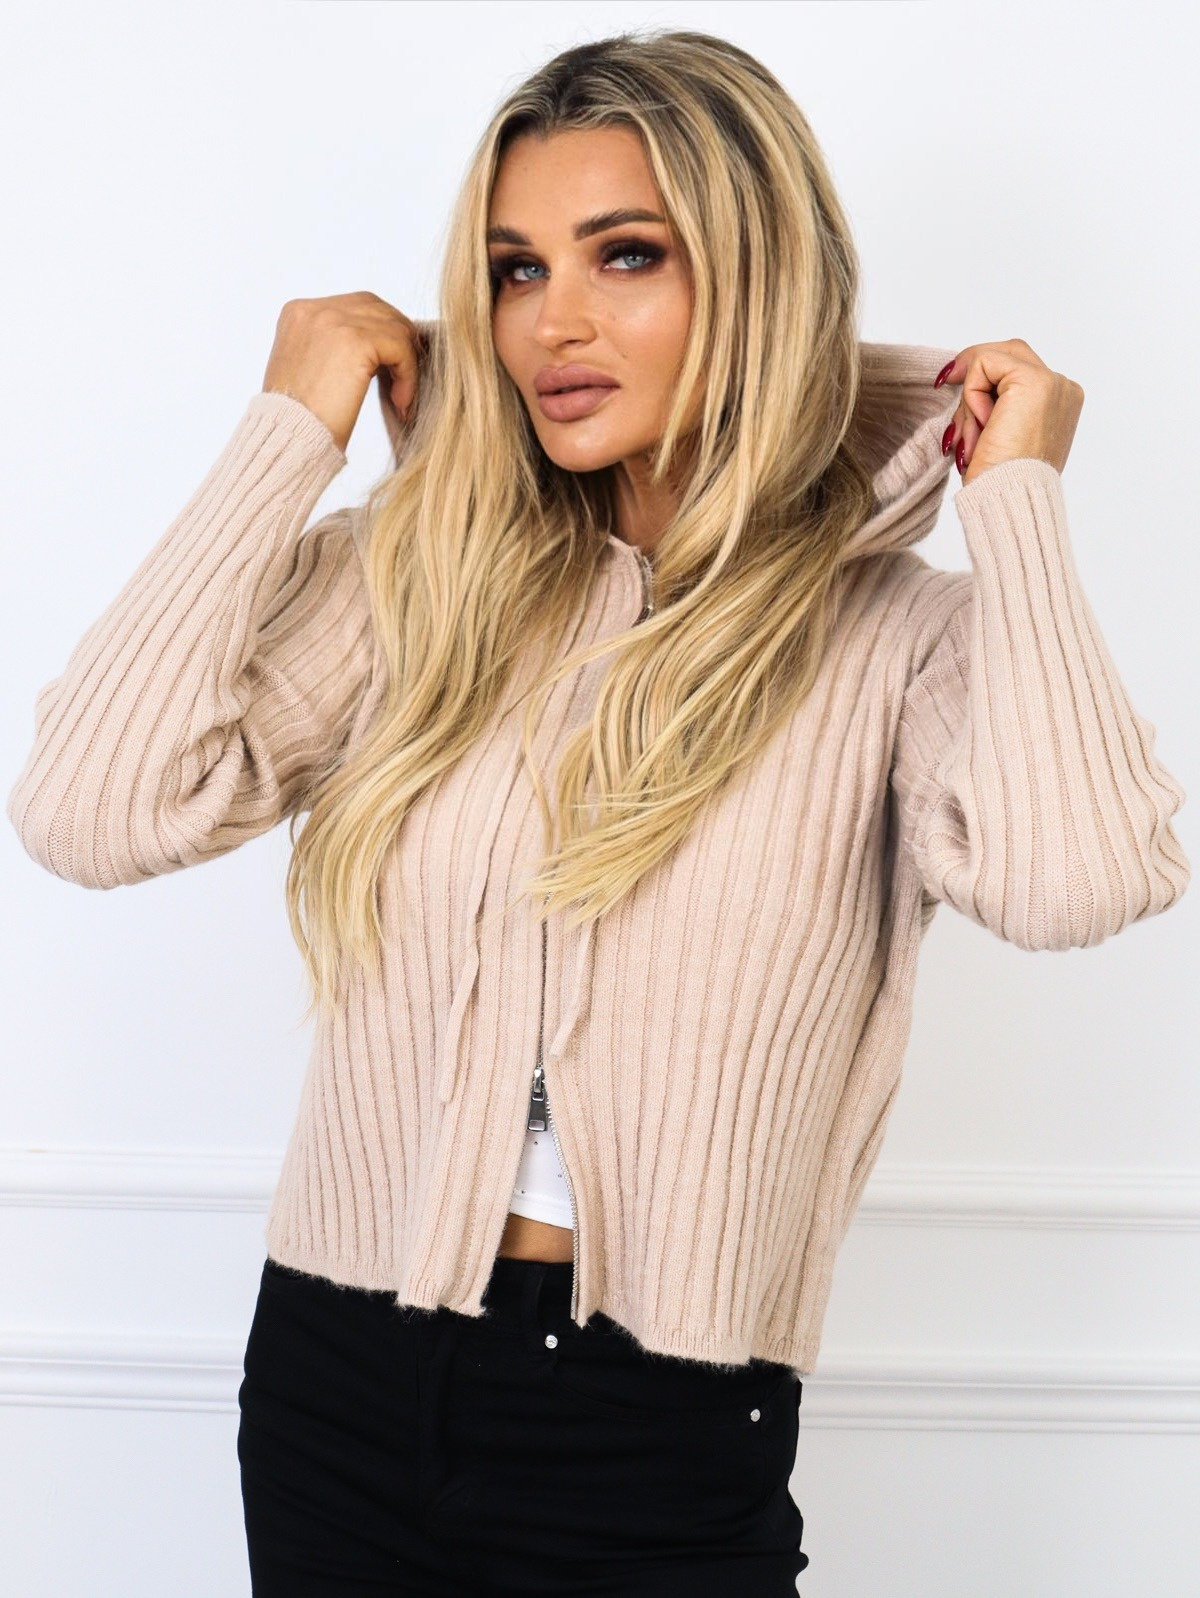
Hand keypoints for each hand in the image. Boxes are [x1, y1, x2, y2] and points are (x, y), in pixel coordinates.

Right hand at [261, 291, 427, 453]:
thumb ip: (332, 348)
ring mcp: (334, 320)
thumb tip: (371, 348)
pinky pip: (400, 348)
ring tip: (403, 397)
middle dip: (398, 340)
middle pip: (377, 308)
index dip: (380, 334)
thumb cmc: (298, 419)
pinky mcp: (356, 341)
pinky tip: (401, 402)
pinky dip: (408, 375)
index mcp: (299, 312)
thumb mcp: (307, 369)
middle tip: (407, 377)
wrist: (288, 440)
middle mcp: (314, 309)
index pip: (355, 307)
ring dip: (406, 362)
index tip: (390, 368)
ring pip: (394, 327)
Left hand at [934, 339, 1083, 487]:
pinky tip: (981, 427)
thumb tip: (956, 378)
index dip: (980, 380)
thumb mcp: (997, 436)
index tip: (953, 396)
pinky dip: (971, 396)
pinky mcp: (1033, 381)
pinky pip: (984, 365)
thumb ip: (993, 407)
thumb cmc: (999, 481)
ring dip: (970, 400)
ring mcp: (1052, 382)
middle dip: (972, 378)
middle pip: (1007, 354)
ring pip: (992, 361)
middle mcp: (1062, 387)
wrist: (1007, 499)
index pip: (1014, 369)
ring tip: (972, 440)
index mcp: (1060, 402)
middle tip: (948, 394)